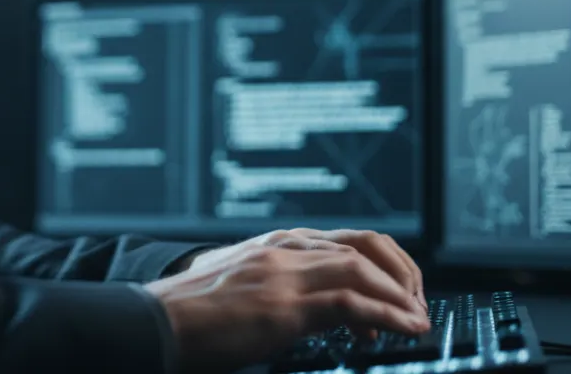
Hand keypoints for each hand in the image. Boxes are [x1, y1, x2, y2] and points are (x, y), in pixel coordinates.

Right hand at [143, 244, 430, 373]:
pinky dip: (386, 315)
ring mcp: (283, 274)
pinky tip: (402, 330)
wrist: (152, 323)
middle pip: (364, 245)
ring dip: (400, 295)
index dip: (382, 265)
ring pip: (362, 268)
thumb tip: (312, 312)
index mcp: (274, 245)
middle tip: (416, 307)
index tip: (397, 296)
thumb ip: (276, 289)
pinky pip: (350, 302)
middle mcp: (283, 250)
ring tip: (417, 321)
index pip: (345, 240)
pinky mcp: (282, 305)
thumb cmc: (188, 315)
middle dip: (401, 274)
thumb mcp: (240, 289)